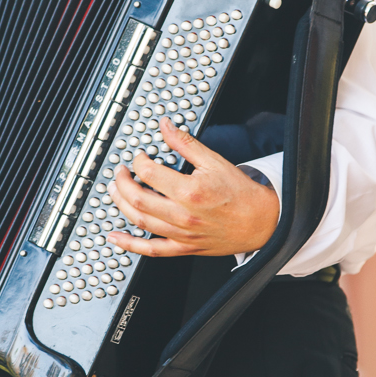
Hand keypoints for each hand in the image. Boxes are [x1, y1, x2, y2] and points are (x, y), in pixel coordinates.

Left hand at [107, 118, 280, 258]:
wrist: (261, 222)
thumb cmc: (240, 194)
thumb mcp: (214, 161)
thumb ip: (186, 144)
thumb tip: (166, 127)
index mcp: (189, 191)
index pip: (150, 173)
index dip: (138, 162)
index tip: (139, 157)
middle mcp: (182, 215)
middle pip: (138, 198)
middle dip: (122, 183)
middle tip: (120, 173)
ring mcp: (181, 234)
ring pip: (140, 221)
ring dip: (121, 205)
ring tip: (114, 192)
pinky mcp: (183, 248)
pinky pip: (151, 250)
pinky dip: (129, 245)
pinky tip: (114, 237)